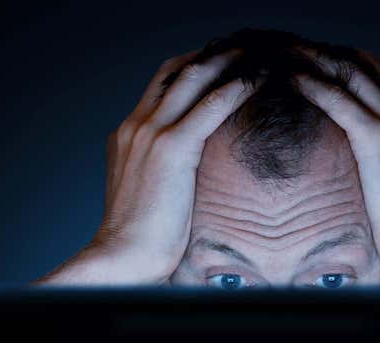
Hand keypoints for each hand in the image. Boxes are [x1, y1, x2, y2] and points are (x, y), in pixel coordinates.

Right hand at [37, 49, 259, 284]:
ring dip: (227, 60)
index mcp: (128, 133)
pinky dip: (236, 88)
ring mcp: (150, 133)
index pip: (162, 83)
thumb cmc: (141, 233)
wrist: (122, 257)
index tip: (221, 61)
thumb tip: (189, 163)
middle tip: (243, 47)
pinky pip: (210, 106)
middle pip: (176, 70)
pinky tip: (257, 79)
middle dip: (212, 53)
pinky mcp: (171, 149)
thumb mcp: (147, 188)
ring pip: (193, 78)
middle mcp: (136, 125)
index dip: (192, 65)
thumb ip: (162, 165)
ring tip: (257, 53)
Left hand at [294, 48, 379, 284]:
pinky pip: (338, 98)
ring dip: (314, 59)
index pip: (376, 73)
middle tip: (292, 51)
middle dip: (324, 53)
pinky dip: (312, 84)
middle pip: (361, 63)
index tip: (314, 63)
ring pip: (349, 71)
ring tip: (284, 55)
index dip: (342, 63)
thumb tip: (362, 160)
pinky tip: (291, 79)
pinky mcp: (377, 136)